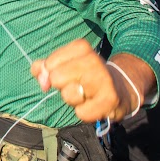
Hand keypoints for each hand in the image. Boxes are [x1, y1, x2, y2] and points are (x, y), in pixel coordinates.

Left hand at [31, 40, 146, 122]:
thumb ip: (45, 67)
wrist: (121, 88)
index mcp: (81, 47)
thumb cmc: (86, 76)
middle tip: (76, 85)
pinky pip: (81, 112)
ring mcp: (103, 79)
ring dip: (73, 100)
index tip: (63, 74)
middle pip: (56, 78)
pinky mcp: (110, 99)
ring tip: (86, 94)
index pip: (49, 63)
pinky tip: (93, 105)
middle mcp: (93, 60)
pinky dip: (84, 113)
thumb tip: (38, 73)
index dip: (49, 73)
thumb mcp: (65, 65)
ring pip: (68, 95)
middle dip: (62, 87)